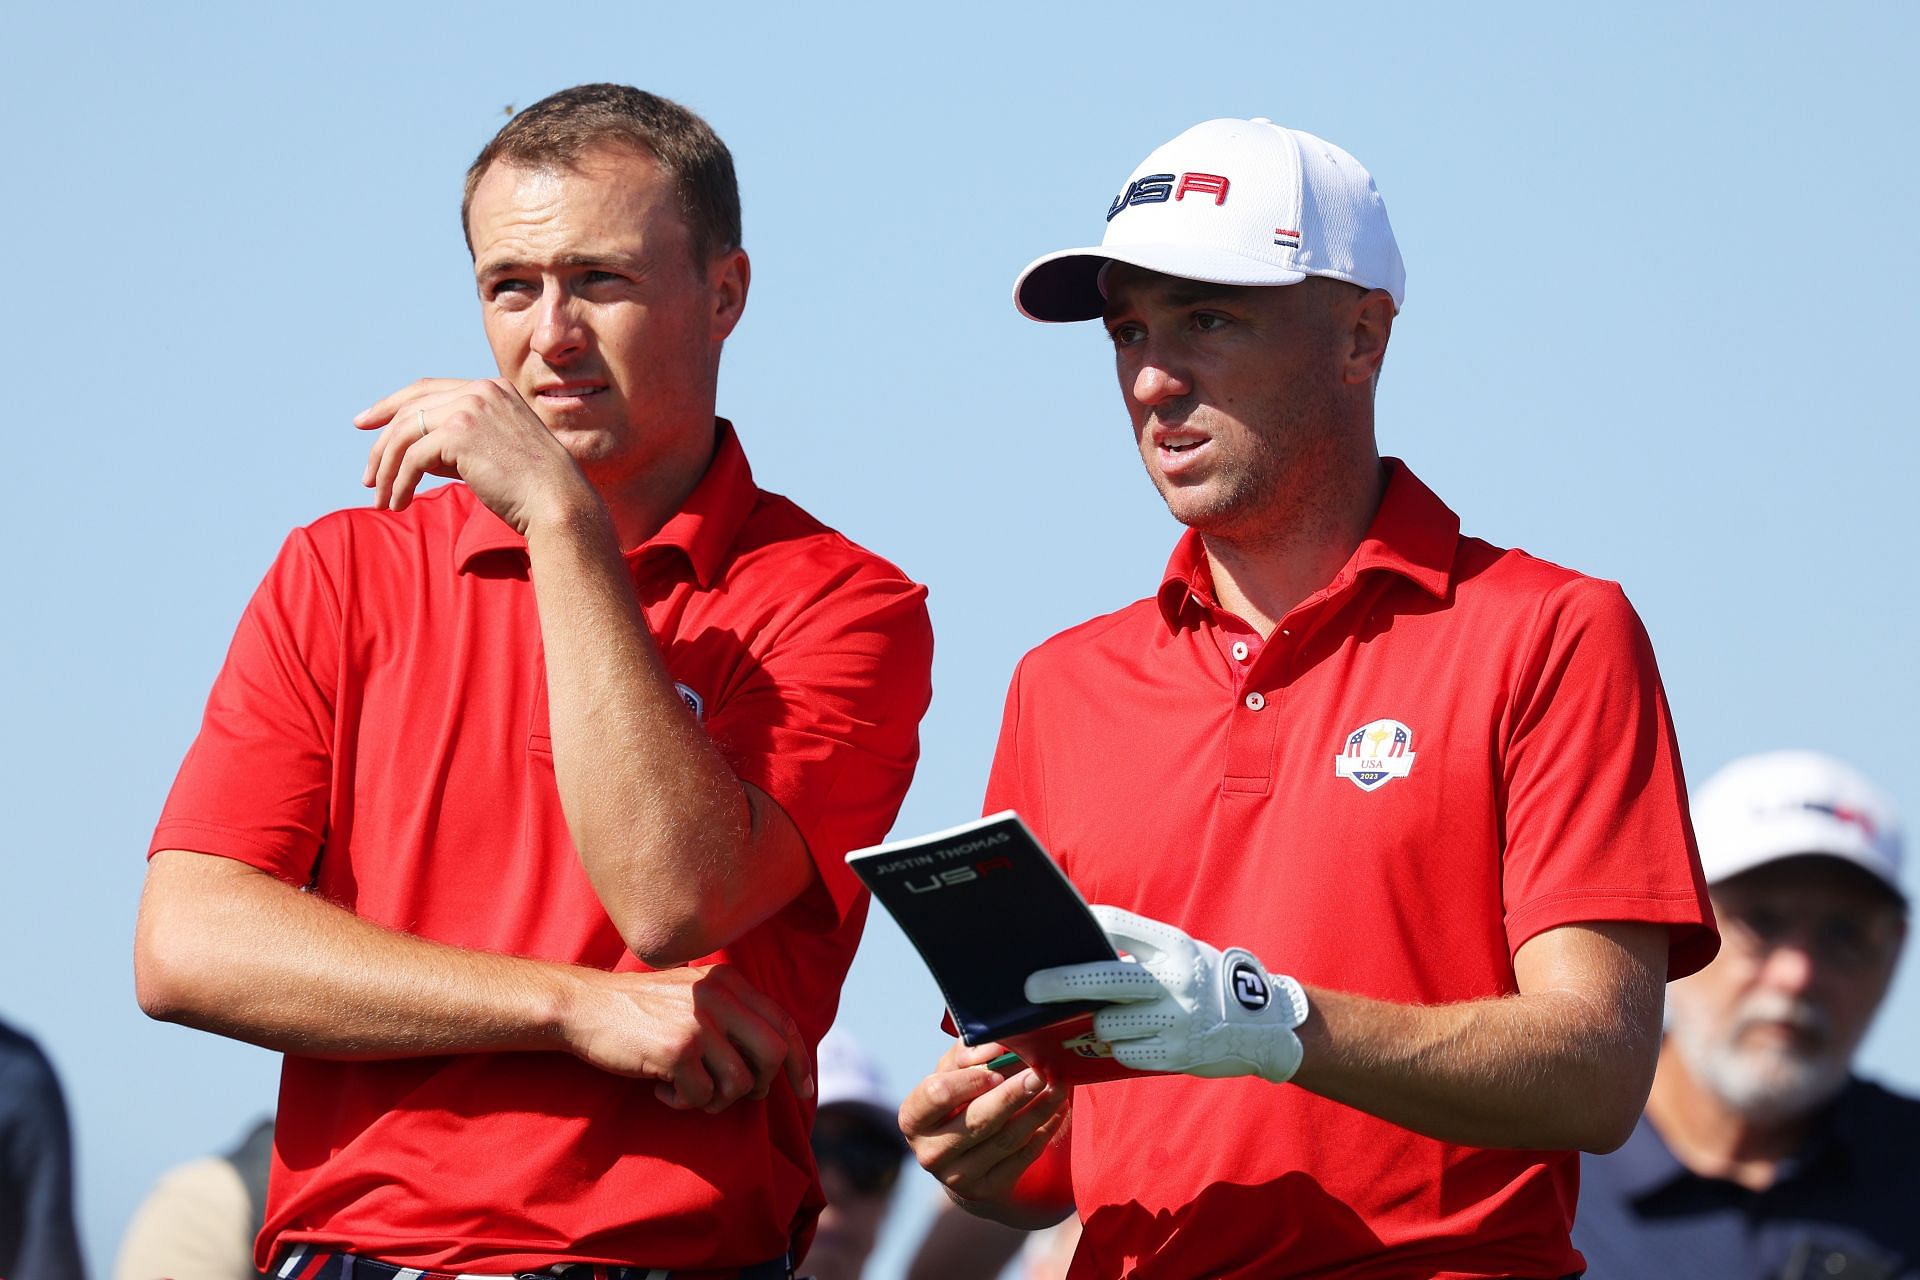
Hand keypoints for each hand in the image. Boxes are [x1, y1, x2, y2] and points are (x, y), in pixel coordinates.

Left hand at [355, 377, 596, 534]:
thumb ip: (456, 445)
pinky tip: (397, 503)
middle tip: (367, 475)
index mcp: (492, 388)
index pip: (427, 388)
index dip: (391, 405)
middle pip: (409, 408)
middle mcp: (479, 391)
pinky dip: (399, 483)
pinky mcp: (459, 434)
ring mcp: (470, 408)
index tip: (366, 422)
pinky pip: (412, 458)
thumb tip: (412, 455)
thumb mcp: (493, 454)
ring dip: (386, 468)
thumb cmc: (533, 488)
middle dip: (381, 442)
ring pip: (405, 433)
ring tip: (380, 497)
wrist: (558, 502)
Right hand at [560, 963, 812, 1112]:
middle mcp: (719, 997)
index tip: (805, 1090)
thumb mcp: (691, 996)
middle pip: (773, 1054)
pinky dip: (683, 1102)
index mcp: (728, 982)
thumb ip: (730, 1014)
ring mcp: (699, 1022)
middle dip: (759, 1085)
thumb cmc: (638, 1012)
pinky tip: (661, 1088)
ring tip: (685, 1089)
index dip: (798, 1061)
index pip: (782, 1022)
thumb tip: (773, 1060)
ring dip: (714, 1099)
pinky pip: (702, 1097)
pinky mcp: (678, 1049)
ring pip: (739, 1083)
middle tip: (730, 1096)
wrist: (583, 1007)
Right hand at [899, 1039, 1069, 1206]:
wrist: (959, 1155)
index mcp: (914, 1118)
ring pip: (1006, 1140)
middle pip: (977, 1120)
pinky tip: (1059, 1110)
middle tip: (1041, 1073)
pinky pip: (1022, 1159)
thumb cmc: (955, 1100)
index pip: (936, 1095)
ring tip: (1059, 1086)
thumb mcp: (950, 1073)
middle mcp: (930, 1152)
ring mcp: (958, 1177)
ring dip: (1038, 1111)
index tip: (996, 1069)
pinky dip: (1045, 1132)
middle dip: (1012, 1094)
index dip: (967, 1081)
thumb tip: (995, 1047)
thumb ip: (966, 1054)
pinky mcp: (986, 1190)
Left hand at [1026, 905, 1309, 1083]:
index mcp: (1173, 945)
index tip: (1054, 931)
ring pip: (1108, 1023)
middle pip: (1102, 977)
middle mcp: (1175, 979)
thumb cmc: (1206, 984)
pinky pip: (1125, 1052)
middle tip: (1030, 988)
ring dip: (1102, 1025)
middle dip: (1060, 982)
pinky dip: (1125, 1048)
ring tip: (1121, 1021)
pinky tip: (1142, 1040)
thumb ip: (1138, 954)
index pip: (1114, 922)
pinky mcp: (1178, 1053)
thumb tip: (1076, 958)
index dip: (1081, 926)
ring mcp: (1177, 1018)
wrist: (1265, 1027)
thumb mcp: (1181, 955)